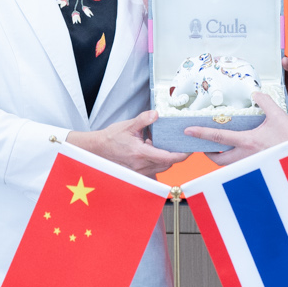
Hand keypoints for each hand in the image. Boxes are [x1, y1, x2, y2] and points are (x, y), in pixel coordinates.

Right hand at [66, 111, 187, 177]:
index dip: (182, 155)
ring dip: (167, 158)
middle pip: (168, 164)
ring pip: (162, 168)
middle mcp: (141, 165)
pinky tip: (154, 150)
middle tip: (181, 143)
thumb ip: (144, 119)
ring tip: (165, 145)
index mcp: (141, 153)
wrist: (98, 149)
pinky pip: (154, 169)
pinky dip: (158, 161)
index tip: (189, 149)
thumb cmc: (112, 138)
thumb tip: (156, 114)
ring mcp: (139, 171)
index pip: (168, 157)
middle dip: (176, 155)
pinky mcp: (138, 172)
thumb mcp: (129, 125)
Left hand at [186, 93, 287, 174]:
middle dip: (207, 152)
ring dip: (220, 157)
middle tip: (203, 144)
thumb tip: (254, 93)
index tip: (188, 131)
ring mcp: (250, 164)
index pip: (218, 137)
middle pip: (217, 158)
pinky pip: (238, 166)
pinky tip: (237, 153)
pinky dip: (232, 160)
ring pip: (227, 165)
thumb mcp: (277, 114)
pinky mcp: (256, 167)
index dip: (201, 133)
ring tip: (218, 148)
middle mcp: (245, 156)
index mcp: (247, 141)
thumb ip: (264, 101)